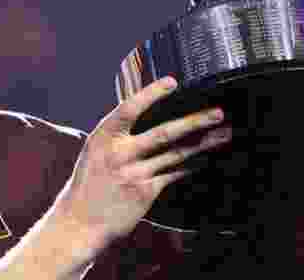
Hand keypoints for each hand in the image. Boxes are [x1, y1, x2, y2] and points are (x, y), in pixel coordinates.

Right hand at [56, 76, 233, 247]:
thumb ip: (118, 136)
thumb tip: (144, 115)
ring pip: (176, 154)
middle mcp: (119, 153)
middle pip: (164, 133)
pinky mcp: (145, 193)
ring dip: (203, 144)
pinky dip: (191, 166)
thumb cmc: (88, 184)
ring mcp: (134, 174)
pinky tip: (205, 160)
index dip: (151, 94)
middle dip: (195, 122)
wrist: (79, 223)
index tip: (172, 82)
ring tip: (224, 135)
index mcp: (103, 137)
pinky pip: (174, 174)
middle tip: (218, 113)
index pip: (129, 108)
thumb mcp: (95, 152)